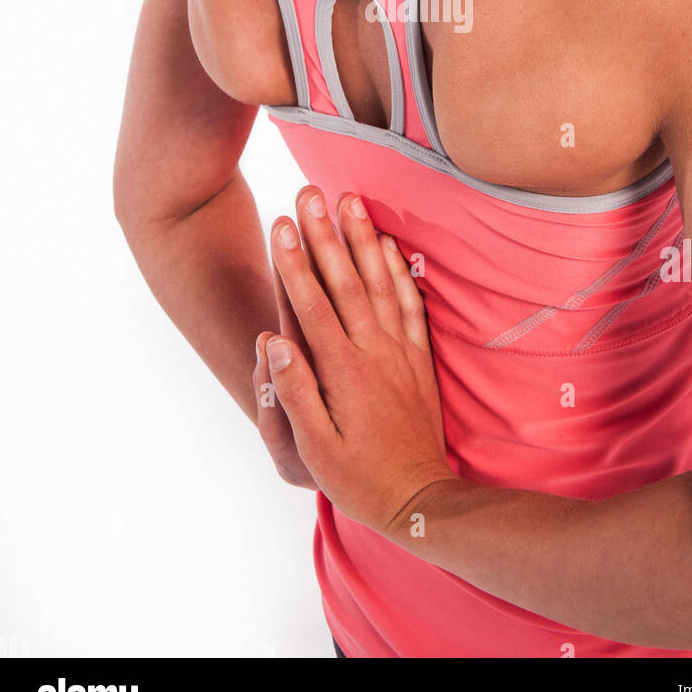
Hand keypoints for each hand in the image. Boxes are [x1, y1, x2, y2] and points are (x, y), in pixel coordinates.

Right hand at [255, 188, 455, 534]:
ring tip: (349, 200)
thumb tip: (272, 340)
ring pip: (380, 283)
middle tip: (309, 192)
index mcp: (341, 372)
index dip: (294, 262)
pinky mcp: (419, 358)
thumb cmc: (357, 477)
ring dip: (362, 239)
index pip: (311, 305)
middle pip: (345, 281)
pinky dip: (399, 271)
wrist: (418, 498)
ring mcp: (399, 351)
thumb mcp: (314, 446)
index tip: (281, 225)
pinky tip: (388, 244)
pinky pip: (411, 304)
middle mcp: (372, 352)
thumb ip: (294, 390)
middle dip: (325, 233)